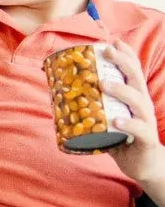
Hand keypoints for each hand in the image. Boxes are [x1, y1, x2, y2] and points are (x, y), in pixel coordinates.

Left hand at [103, 40, 164, 183]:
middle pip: (136, 78)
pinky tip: (116, 119)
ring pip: (138, 101)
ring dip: (121, 90)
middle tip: (107, 52)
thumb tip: (60, 92)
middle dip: (123, 62)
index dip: (126, 55)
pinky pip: (139, 129)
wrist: (145, 166)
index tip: (113, 41)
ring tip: (103, 84)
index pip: (133, 71)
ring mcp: (145, 121)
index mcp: (134, 97)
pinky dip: (128, 123)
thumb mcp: (107, 117)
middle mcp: (142, 105)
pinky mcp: (146, 140)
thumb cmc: (122, 137)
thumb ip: (92, 105)